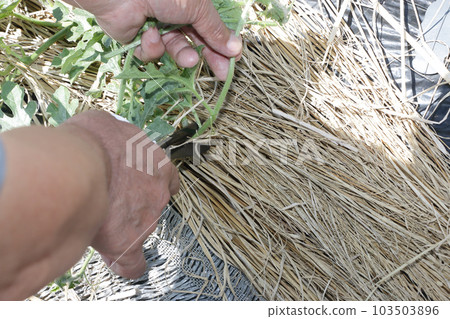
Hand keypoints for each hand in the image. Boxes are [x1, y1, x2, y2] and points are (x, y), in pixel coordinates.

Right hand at [62, 110, 178, 277]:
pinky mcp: (128, 241)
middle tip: (107, 201)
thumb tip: (104, 138)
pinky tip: (118, 263)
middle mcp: (158, 192)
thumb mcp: (107, 124)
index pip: (168, 180)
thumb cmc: (92, 139)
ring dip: (122, 226)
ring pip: (139, 229)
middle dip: (132, 205)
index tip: (139, 189)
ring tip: (95, 220)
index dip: (153, 185)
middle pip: (151, 205)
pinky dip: (126, 263)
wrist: (80, 163)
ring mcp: (146, 217)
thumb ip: (114, 137)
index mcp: (157, 164)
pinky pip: (132, 262)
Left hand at [65, 0, 241, 79]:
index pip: (210, 28)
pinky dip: (152, 47)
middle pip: (195, 41)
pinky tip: (148, 35)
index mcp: (190, 4)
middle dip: (207, 57)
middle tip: (219, 74)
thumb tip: (236, 48)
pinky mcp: (136, 39)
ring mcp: (155, 27)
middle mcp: (173, 15)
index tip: (231, 62)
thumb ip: (214, 30)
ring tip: (189, 60)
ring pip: (174, 49)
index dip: (221, 45)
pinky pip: (151, 52)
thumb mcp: (197, 8)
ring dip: (182, 55)